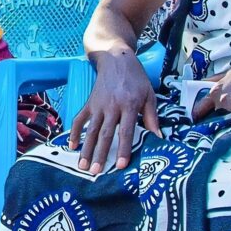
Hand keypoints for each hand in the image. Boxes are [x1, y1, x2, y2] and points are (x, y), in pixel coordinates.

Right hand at [69, 50, 158, 174]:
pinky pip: (80, 119)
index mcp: (129, 105)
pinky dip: (75, 132)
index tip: (120, 166)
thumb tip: (158, 138)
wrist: (116, 58)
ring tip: (82, 165)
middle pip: (105, 134)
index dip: (123, 149)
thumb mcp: (149, 95)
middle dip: (100, 154)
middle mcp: (112, 106)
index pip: (126, 131)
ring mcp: (98, 105)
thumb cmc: (136, 78)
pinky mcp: (89, 102)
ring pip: (91, 130)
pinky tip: (72, 146)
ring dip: (86, 149)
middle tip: (96, 172)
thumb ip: (152, 118)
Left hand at [189, 58, 230, 122]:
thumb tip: (201, 85)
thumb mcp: (229, 72)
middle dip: (221, 116)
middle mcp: (222, 101)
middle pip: (217, 115)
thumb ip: (214, 81)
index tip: (197, 120)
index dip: (199, 114)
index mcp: (216, 90)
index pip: (201, 108)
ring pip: (229, 120)